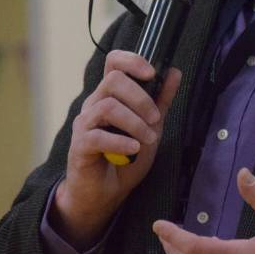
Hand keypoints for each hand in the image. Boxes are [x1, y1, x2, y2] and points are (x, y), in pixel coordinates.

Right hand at [52, 50, 181, 249]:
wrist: (106, 192)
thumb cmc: (126, 156)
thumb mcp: (151, 126)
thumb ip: (161, 99)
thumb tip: (174, 71)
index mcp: (110, 95)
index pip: (113, 62)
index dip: (132, 60)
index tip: (152, 73)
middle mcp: (94, 104)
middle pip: (113, 80)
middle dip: (141, 98)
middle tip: (155, 119)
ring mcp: (84, 124)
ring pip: (108, 107)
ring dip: (135, 123)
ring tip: (148, 139)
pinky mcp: (80, 146)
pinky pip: (98, 135)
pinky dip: (121, 141)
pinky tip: (133, 149)